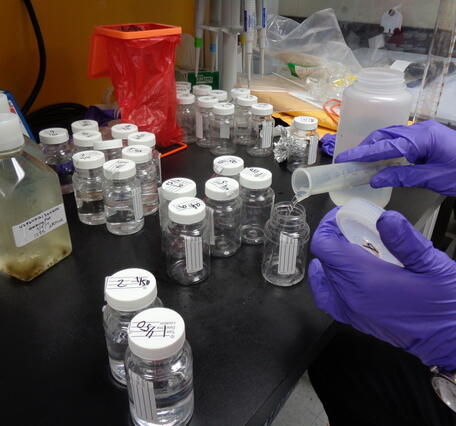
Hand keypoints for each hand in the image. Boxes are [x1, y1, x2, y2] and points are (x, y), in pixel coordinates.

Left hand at [309, 208, 455, 370]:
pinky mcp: (355, 319)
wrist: (450, 340)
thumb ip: (405, 240)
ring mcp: (350, 309)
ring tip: (351, 250)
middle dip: (333, 240)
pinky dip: (326, 282)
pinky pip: (327, 298)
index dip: (327, 227)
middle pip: (324, 260)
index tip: (339, 218)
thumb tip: (385, 218)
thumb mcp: (431, 264)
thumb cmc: (444, 303)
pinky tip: (340, 274)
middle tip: (352, 229)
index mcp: (365, 278)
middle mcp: (351, 295)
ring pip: (324, 277)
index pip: (324, 246)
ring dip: (332, 260)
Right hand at [335, 120, 455, 195]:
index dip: (363, 152)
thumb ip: (403, 176)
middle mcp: (421, 130)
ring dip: (375, 147)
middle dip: (366, 146)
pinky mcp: (427, 139)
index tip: (346, 158)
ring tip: (361, 161)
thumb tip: (375, 179)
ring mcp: (425, 132)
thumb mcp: (434, 178)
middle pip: (386, 134)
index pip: (386, 145)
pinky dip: (387, 149)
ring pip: (392, 136)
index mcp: (423, 137)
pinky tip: (382, 160)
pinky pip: (401, 140)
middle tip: (350, 160)